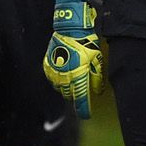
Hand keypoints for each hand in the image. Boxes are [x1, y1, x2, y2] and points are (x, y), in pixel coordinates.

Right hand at [44, 0, 104, 117]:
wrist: (69, 29)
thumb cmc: (86, 43)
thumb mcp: (97, 60)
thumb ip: (97, 78)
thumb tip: (97, 92)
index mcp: (77, 76)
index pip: (80, 98)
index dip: (83, 109)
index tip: (86, 115)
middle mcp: (64, 77)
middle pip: (69, 95)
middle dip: (76, 95)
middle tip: (81, 90)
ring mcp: (54, 72)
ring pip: (60, 88)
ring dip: (67, 87)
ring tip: (73, 79)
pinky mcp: (47, 66)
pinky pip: (53, 79)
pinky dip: (59, 80)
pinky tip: (65, 73)